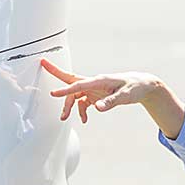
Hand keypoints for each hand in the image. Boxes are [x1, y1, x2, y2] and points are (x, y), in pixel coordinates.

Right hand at [40, 58, 161, 122]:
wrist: (141, 85)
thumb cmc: (134, 87)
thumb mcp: (125, 96)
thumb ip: (110, 102)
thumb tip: (97, 108)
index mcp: (99, 80)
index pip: (78, 85)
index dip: (65, 90)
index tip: (54, 94)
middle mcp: (94, 83)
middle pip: (71, 82)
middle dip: (57, 78)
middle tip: (43, 65)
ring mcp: (94, 89)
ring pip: (75, 96)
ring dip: (69, 106)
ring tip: (65, 118)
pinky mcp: (96, 95)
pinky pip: (83, 102)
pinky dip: (81, 111)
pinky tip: (85, 119)